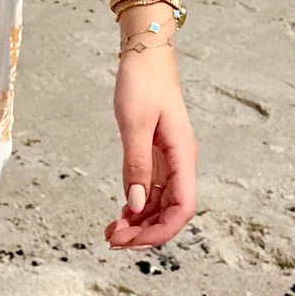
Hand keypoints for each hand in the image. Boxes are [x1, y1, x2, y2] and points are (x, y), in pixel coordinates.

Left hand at [106, 41, 194, 251]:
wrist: (145, 55)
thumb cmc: (142, 83)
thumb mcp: (134, 124)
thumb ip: (136, 165)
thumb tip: (137, 206)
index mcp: (183, 156)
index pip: (183, 208)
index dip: (161, 231)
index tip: (131, 240)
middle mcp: (180, 162)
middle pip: (171, 212)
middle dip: (145, 232)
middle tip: (112, 240)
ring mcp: (170, 160)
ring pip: (161, 204)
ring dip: (140, 222)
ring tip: (112, 231)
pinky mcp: (157, 155)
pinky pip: (152, 190)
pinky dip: (138, 206)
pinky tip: (121, 214)